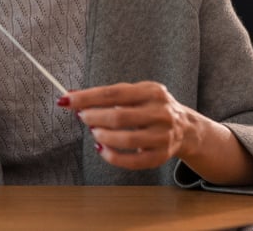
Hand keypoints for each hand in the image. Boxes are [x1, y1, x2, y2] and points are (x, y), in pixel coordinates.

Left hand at [59, 82, 198, 170]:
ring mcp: (163, 136)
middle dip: (93, 117)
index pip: (114, 93)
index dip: (87, 97)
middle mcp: (161, 113)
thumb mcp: (135, 93)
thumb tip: (71, 95)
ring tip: (94, 132)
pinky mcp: (161, 156)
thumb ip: (106, 95)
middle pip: (119, 117)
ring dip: (102, 136)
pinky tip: (102, 149)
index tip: (66, 99)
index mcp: (152, 91)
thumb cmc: (151, 108)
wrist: (186, 128)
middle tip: (82, 117)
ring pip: (126, 140)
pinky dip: (112, 156)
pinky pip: (132, 161)